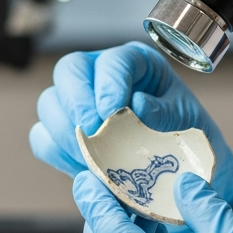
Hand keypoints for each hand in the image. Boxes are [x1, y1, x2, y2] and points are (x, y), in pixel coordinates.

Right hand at [30, 42, 232, 232]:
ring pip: (50, 104)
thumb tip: (138, 104)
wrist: (182, 171)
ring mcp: (77, 102)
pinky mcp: (65, 131)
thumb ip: (168, 112)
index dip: (108, 84)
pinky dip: (58, 153)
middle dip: (76, 104)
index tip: (111, 113)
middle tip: (92, 134)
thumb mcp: (190, 122)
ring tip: (91, 157)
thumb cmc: (188, 138)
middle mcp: (100, 75)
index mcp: (135, 63)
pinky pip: (43, 138)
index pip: (112, 61)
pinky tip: (83, 167)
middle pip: (69, 71)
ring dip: (65, 133)